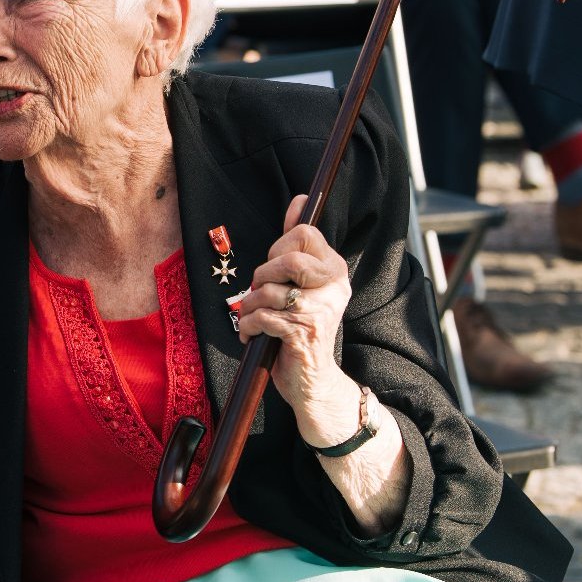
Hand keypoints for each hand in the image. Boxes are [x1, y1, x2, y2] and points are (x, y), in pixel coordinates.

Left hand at [236, 195, 362, 444]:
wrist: (313, 381)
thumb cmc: (302, 327)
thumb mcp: (304, 283)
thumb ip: (298, 244)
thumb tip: (300, 199)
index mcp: (335, 270)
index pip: (305, 232)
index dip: (279, 246)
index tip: (275, 267)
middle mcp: (334, 286)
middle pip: (287, 259)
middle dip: (261, 276)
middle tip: (259, 293)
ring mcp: (320, 310)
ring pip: (268, 290)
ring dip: (248, 306)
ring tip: (250, 316)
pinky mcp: (303, 333)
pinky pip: (262, 317)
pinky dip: (247, 326)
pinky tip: (250, 334)